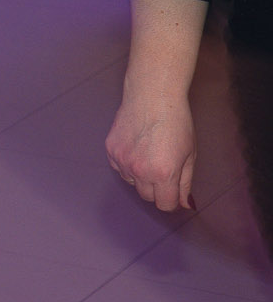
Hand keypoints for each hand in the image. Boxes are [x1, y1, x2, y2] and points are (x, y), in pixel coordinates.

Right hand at [105, 92, 197, 212]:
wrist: (152, 96)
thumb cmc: (176, 122)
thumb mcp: (190, 155)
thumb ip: (185, 183)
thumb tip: (185, 204)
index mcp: (163, 174)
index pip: (164, 205)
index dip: (172, 200)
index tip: (174, 192)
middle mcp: (140, 171)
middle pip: (147, 196)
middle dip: (157, 189)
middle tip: (165, 170)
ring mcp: (122, 160)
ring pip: (131, 182)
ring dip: (141, 177)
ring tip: (150, 155)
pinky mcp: (111, 150)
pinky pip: (119, 168)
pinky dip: (127, 165)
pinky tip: (137, 148)